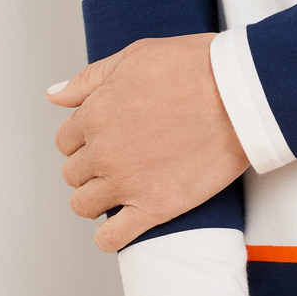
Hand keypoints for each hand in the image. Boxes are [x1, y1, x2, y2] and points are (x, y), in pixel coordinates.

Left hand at [48, 34, 248, 250]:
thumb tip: (54, 95)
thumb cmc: (196, 68)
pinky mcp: (155, 207)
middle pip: (73, 173)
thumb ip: (89, 79)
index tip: (108, 137)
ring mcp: (127, 183)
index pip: (66, 140)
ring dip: (97, 199)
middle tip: (122, 159)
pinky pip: (111, 239)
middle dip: (92, 167)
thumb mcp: (135, 56)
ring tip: (122, 189)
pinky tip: (124, 224)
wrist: (242, 94)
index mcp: (94, 115)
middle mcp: (103, 152)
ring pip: (84, 205)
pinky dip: (110, 236)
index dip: (86, 138)